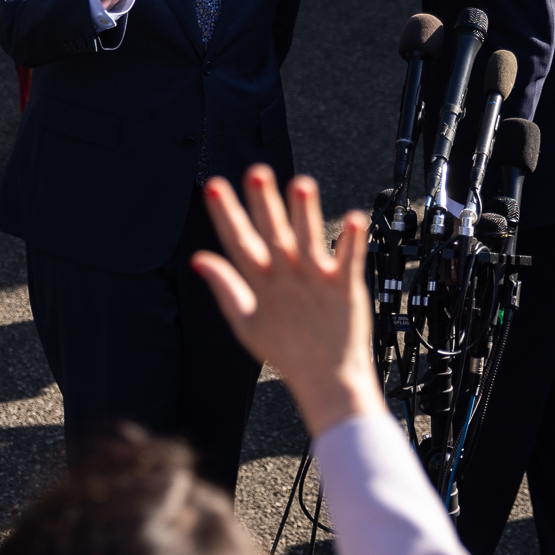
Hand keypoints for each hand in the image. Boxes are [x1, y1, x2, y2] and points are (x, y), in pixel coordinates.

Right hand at [192, 167, 381, 438]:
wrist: (328, 381)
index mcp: (261, 285)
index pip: (238, 243)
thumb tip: (199, 259)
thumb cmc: (287, 352)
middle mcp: (287, 280)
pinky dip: (352, 242)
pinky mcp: (345, 291)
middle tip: (257, 172)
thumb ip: (223, 287)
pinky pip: (349, 262)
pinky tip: (355, 219)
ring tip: (302, 185)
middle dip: (263, 204)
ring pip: (309, 242)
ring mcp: (316, 284)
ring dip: (305, 214)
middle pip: (272, 236)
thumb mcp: (245, 323)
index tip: (212, 186)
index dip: (225, 214)